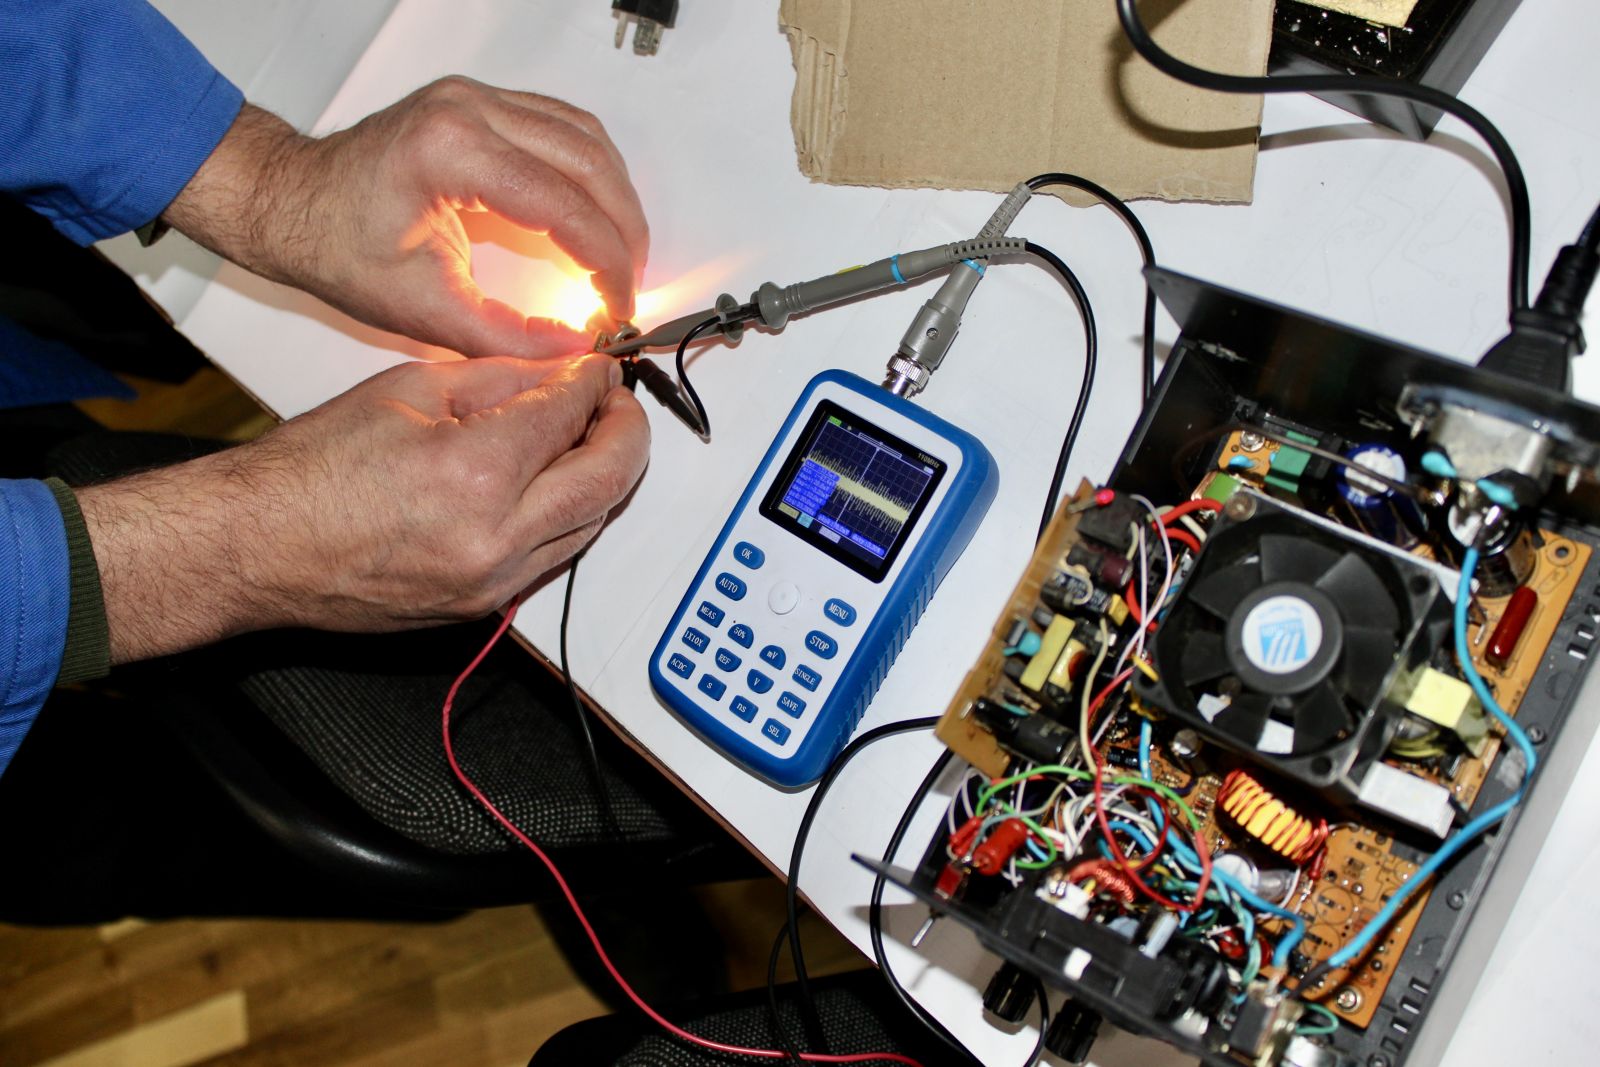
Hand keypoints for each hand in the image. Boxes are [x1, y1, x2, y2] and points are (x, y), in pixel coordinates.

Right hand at [76, 355, 647, 662]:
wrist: (259, 548)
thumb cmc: (311, 471)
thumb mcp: (409, 390)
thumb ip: (502, 379)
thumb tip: (563, 371)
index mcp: (475, 471)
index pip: (572, 414)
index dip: (595, 382)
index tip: (598, 368)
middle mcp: (496, 536)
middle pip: (610, 478)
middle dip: (628, 430)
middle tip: (617, 404)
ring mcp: (493, 581)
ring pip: (592, 523)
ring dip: (605, 476)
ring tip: (589, 438)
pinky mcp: (483, 607)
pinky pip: (556, 556)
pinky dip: (570, 515)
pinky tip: (555, 483)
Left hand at [164, 79, 648, 358]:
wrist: (290, 205)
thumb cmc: (335, 247)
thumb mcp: (425, 309)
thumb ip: (508, 336)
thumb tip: (576, 349)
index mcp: (451, 153)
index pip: (564, 205)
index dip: (606, 263)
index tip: (617, 306)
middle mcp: (469, 110)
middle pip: (589, 164)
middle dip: (623, 232)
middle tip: (627, 287)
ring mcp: (477, 99)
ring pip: (586, 139)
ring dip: (615, 200)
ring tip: (619, 258)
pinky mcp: (481, 105)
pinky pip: (563, 128)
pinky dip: (591, 175)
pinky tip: (595, 216)